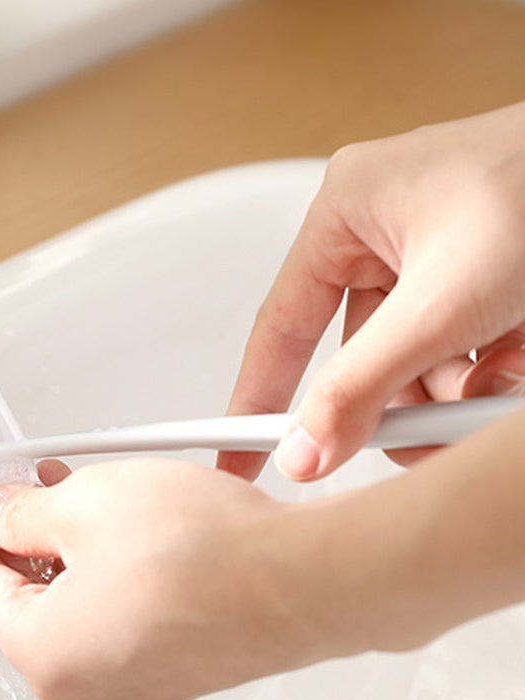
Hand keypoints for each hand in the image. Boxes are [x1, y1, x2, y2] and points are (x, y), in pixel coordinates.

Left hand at [0, 458, 331, 699]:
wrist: (311, 581)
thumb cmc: (209, 554)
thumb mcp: (84, 504)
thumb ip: (18, 513)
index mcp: (45, 655)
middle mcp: (87, 686)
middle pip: (21, 604)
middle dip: (18, 541)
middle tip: (25, 489)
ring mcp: (136, 685)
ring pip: (74, 610)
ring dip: (67, 555)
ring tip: (84, 497)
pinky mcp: (176, 672)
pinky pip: (118, 621)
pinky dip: (111, 579)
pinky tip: (128, 534)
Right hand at [219, 102, 524, 482]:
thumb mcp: (445, 305)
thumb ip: (362, 387)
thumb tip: (305, 450)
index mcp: (349, 209)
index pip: (280, 329)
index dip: (256, 400)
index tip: (236, 456)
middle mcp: (384, 229)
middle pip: (357, 356)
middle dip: (396, 402)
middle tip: (415, 438)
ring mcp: (433, 253)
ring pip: (410, 362)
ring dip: (452, 393)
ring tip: (500, 381)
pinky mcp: (478, 274)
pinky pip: (455, 349)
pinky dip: (484, 373)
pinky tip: (516, 362)